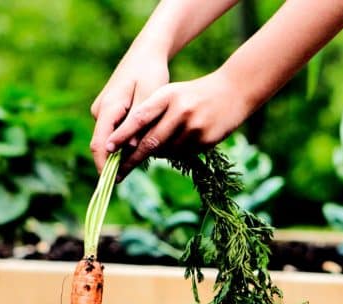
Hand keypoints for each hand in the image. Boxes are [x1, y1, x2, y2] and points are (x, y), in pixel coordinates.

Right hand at [90, 50, 168, 172]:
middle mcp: (101, 110)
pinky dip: (125, 141)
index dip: (104, 166)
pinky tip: (141, 145)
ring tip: (142, 162)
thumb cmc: (151, 73)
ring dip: (122, 152)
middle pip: (103, 145)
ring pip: (110, 139)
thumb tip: (131, 148)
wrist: (146, 53)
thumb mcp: (149, 96)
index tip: (112, 184)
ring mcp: (103, 111)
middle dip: (114, 162)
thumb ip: (139, 123)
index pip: (100, 144)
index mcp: (109, 107)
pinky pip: (114, 131)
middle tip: (129, 179)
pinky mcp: (109, 111)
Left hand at [103, 69, 251, 178]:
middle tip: (117, 172)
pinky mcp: (207, 140)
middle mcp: (180, 110)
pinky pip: (183, 154)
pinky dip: (176, 153)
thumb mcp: (171, 94)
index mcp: (167, 95)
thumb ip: (152, 113)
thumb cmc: (194, 94)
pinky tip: (183, 140)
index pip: (140, 118)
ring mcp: (195, 126)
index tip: (108, 149)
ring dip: (158, 154)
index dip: (122, 134)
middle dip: (132, 159)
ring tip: (164, 143)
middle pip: (151, 142)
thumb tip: (129, 144)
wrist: (234, 91)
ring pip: (166, 152)